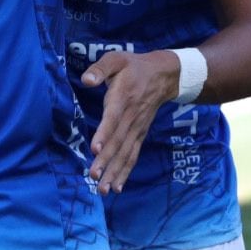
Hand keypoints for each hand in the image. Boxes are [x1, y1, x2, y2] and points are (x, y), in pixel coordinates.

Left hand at [81, 50, 178, 194]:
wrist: (163, 75)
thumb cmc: (133, 67)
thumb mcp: (116, 59)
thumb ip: (100, 69)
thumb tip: (87, 80)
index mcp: (122, 99)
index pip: (113, 119)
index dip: (104, 134)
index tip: (95, 149)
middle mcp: (130, 118)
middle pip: (118, 142)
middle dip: (106, 161)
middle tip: (94, 177)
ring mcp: (136, 129)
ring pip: (125, 153)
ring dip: (114, 172)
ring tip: (104, 190)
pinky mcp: (139, 135)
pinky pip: (132, 155)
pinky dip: (125, 172)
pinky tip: (116, 187)